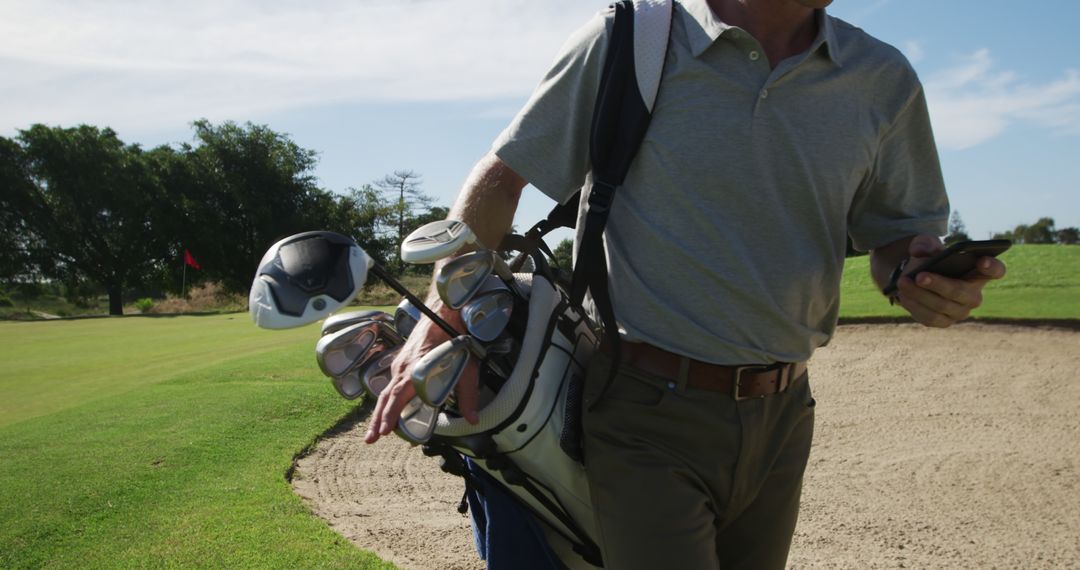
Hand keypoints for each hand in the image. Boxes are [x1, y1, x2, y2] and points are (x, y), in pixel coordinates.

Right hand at [364, 313, 480, 443]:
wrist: (444, 312)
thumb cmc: (454, 338)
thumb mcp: (466, 368)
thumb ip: (468, 395)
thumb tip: (473, 419)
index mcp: (414, 371)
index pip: (396, 398)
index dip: (389, 416)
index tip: (383, 432)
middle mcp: (402, 368)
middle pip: (384, 398)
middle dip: (376, 421)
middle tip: (369, 440)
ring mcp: (400, 363)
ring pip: (386, 391)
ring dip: (380, 412)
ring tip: (376, 430)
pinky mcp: (402, 360)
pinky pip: (391, 382)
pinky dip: (387, 399)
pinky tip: (389, 408)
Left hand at [894, 235, 1006, 327]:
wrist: (914, 277)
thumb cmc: (929, 259)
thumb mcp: (926, 244)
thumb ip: (924, 243)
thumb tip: (919, 252)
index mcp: (979, 272)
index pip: (996, 270)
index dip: (992, 267)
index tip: (982, 260)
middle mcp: (974, 295)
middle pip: (962, 292)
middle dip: (939, 284)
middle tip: (920, 275)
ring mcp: (959, 311)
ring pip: (943, 306)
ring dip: (921, 295)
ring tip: (903, 283)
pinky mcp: (943, 321)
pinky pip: (931, 318)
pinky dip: (915, 306)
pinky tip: (903, 296)